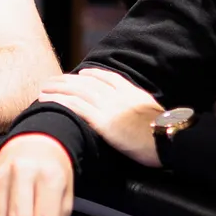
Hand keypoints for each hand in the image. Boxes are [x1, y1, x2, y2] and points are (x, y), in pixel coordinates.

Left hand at [36, 68, 163, 166]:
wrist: (171, 140)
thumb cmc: (166, 133)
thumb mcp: (155, 113)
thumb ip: (141, 108)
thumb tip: (139, 114)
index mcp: (132, 93)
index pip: (109, 78)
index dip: (92, 75)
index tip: (81, 74)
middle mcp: (119, 96)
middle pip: (87, 82)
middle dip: (67, 80)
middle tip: (52, 81)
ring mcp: (110, 107)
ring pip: (78, 92)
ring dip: (58, 89)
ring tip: (43, 89)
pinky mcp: (104, 122)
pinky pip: (76, 107)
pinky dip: (60, 101)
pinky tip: (48, 100)